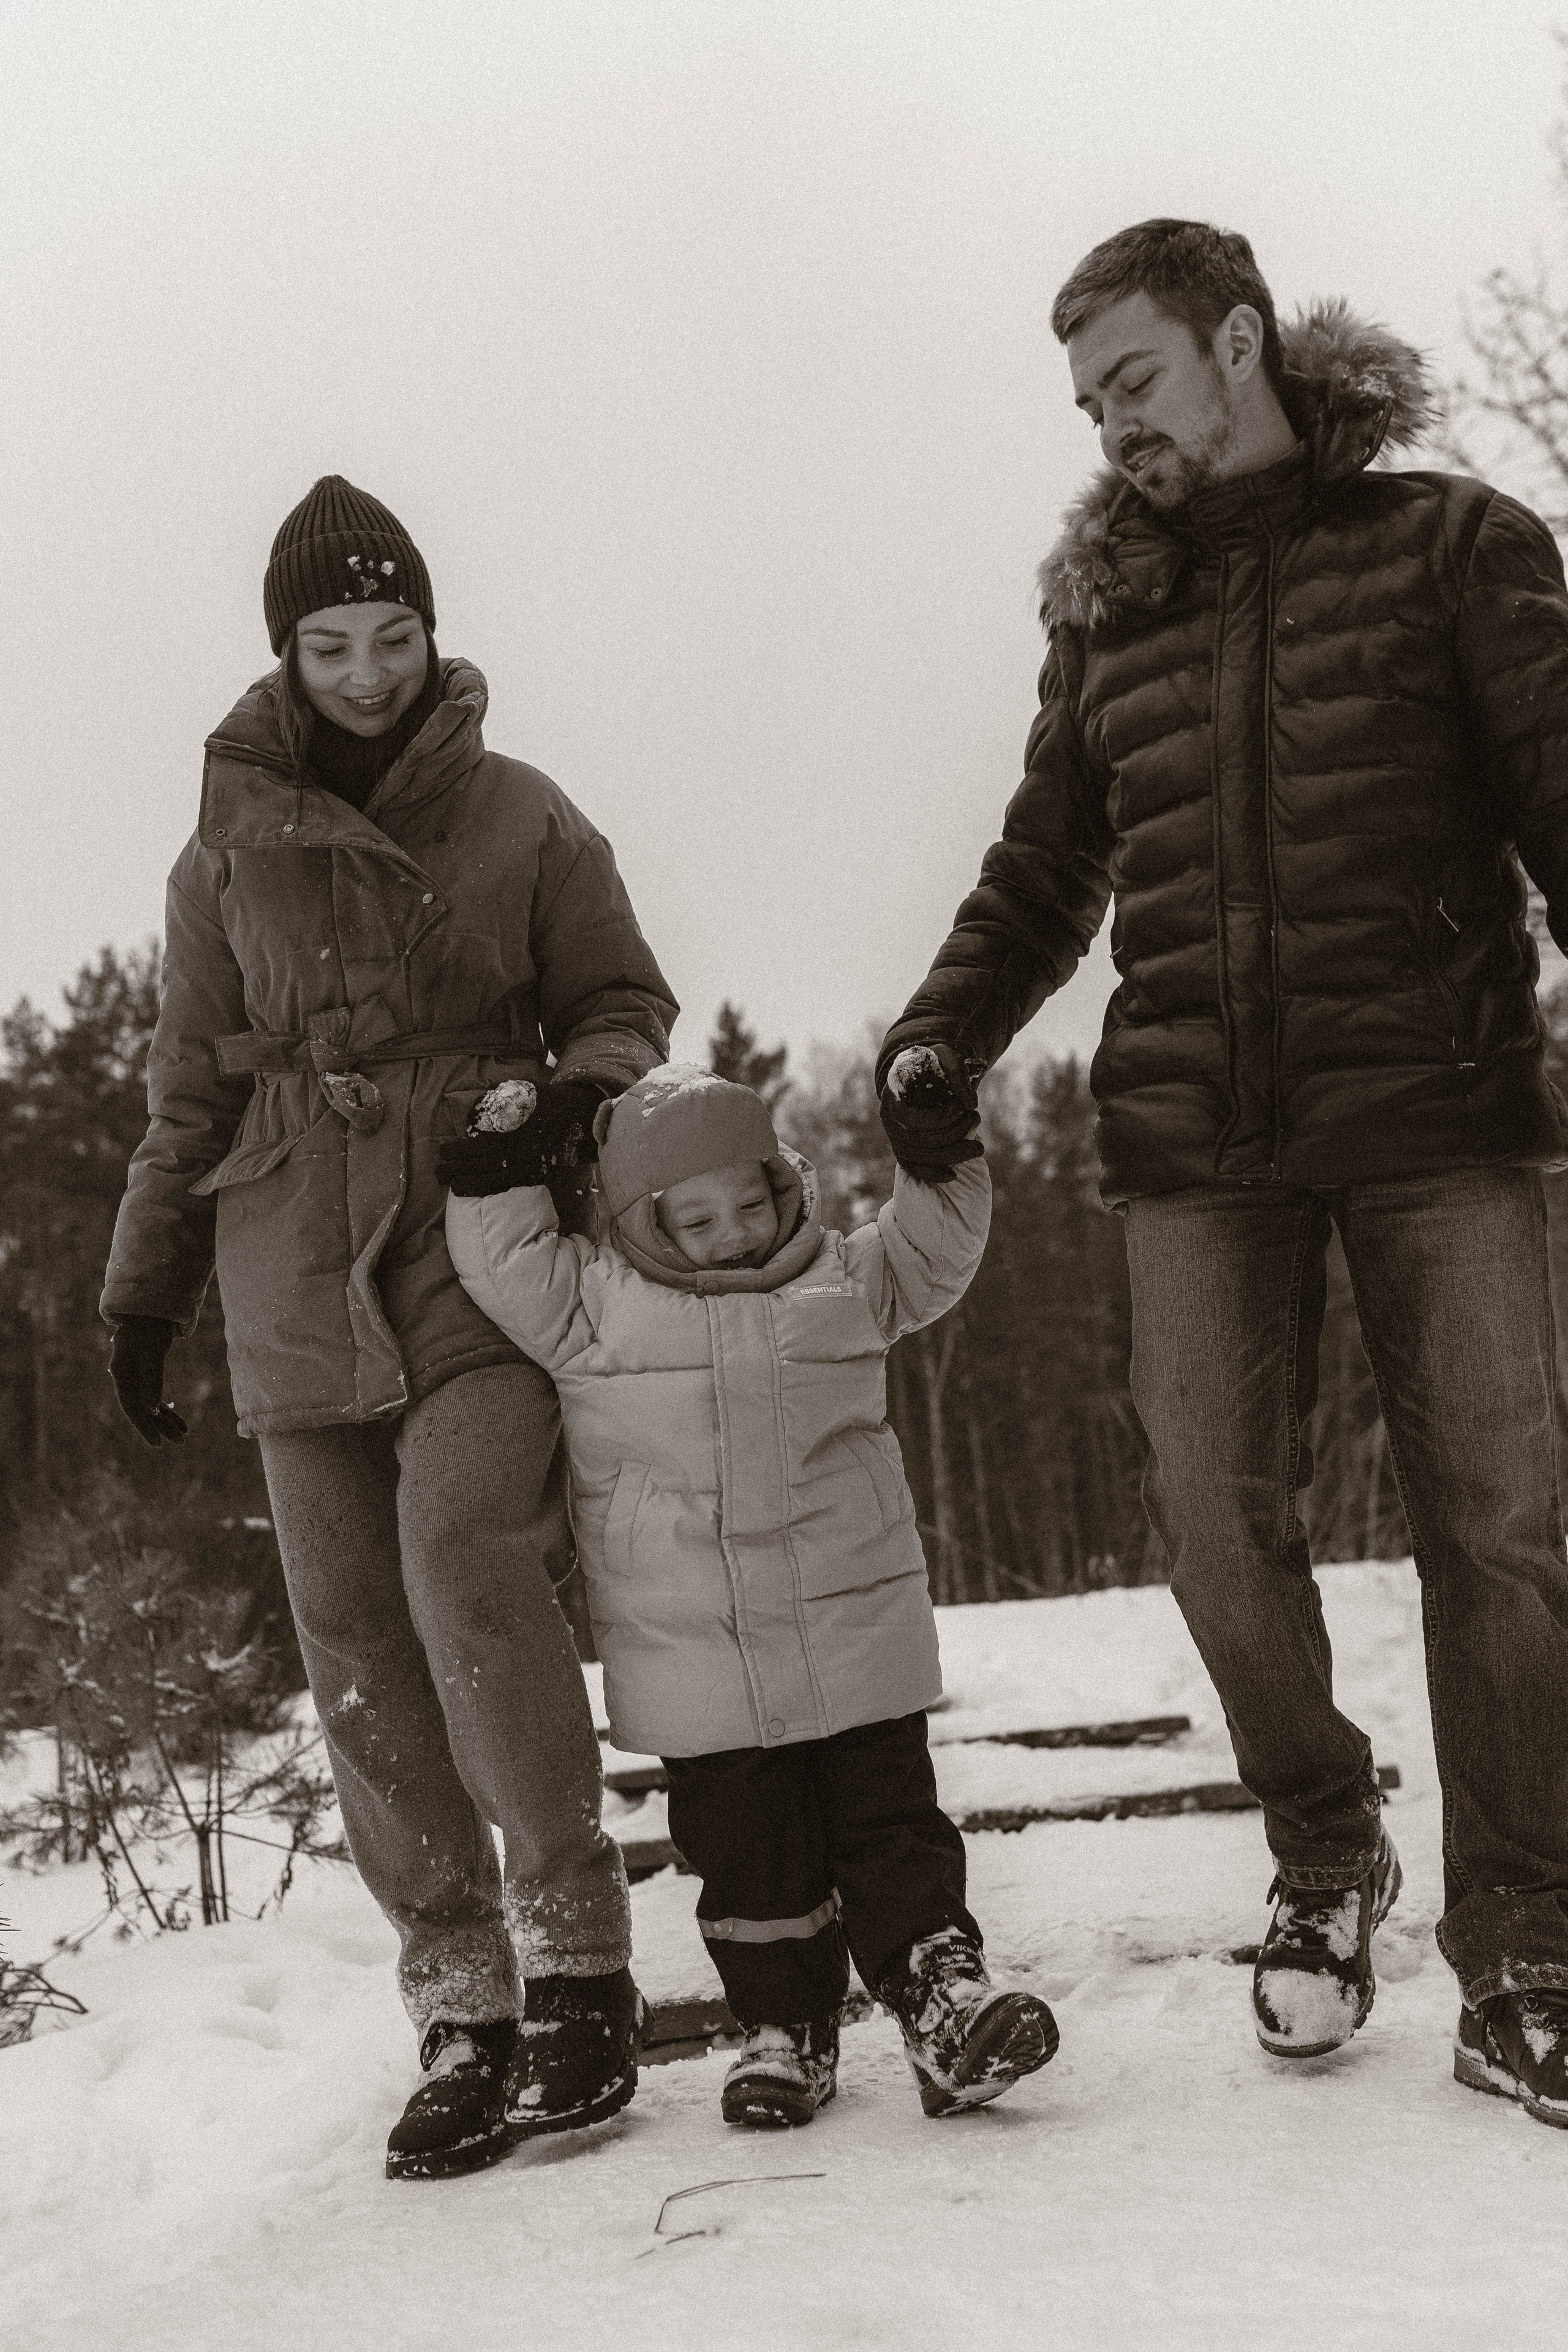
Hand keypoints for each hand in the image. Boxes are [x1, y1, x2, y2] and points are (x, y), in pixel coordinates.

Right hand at [108, 1317, 187, 1447]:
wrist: (153, 1307)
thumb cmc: (152, 1325)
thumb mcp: (153, 1350)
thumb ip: (152, 1377)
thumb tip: (151, 1407)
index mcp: (122, 1373)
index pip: (132, 1406)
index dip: (144, 1426)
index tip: (158, 1444)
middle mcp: (126, 1377)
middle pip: (142, 1408)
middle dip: (160, 1426)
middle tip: (181, 1442)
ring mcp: (135, 1376)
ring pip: (149, 1404)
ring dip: (165, 1419)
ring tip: (184, 1435)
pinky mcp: (146, 1373)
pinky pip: (154, 1396)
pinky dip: (166, 1408)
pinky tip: (179, 1420)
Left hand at [436, 1078, 608, 1195]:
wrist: (580, 1117)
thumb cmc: (546, 1101)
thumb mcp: (522, 1091)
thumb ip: (497, 1099)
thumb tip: (473, 1111)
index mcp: (512, 1129)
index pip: (478, 1144)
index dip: (458, 1150)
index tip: (444, 1150)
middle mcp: (518, 1149)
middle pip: (480, 1164)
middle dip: (456, 1169)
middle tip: (438, 1171)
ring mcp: (527, 1164)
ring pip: (492, 1179)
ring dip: (468, 1183)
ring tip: (450, 1184)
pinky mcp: (535, 1174)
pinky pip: (507, 1185)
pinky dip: (487, 1189)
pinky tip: (473, 1190)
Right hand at [879, 1044, 982, 1183]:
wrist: (923, 1073)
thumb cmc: (934, 1063)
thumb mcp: (947, 1057)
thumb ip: (958, 1074)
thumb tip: (971, 1104)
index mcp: (893, 1094)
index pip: (910, 1118)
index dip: (938, 1118)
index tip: (960, 1108)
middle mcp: (888, 1118)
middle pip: (916, 1141)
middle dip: (952, 1137)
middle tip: (977, 1123)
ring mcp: (894, 1135)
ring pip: (918, 1157)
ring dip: (950, 1156)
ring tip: (978, 1148)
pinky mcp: (903, 1149)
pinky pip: (914, 1167)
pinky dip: (932, 1173)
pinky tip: (953, 1175)